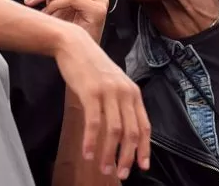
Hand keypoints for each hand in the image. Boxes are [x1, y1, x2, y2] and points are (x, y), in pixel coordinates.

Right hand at [53, 23, 150, 179]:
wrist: (74, 45)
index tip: (142, 166)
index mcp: (133, 92)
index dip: (144, 148)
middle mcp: (124, 93)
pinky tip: (87, 153)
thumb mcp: (113, 82)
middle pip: (131, 132)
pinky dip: (92, 141)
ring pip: (114, 130)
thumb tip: (123, 129)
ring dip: (109, 153)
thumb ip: (121, 102)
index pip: (144, 125)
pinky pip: (94, 123)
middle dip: (128, 157)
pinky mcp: (91, 92)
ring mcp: (108, 92)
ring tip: (104, 168)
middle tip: (121, 174)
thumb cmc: (92, 65)